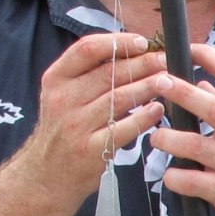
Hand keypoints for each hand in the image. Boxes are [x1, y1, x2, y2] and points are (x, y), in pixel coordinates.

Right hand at [14, 31, 171, 211]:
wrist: (46, 173)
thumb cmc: (64, 128)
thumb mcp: (63, 94)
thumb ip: (89, 73)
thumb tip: (130, 49)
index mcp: (56, 78)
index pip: (87, 48)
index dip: (118, 42)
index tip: (143, 42)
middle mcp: (63, 98)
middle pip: (109, 73)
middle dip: (142, 63)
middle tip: (165, 59)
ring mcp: (76, 125)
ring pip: (119, 98)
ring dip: (147, 86)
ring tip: (169, 80)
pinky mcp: (91, 149)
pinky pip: (123, 129)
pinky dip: (144, 117)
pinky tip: (159, 109)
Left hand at [152, 44, 214, 215]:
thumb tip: (205, 85)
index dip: (208, 57)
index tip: (188, 50)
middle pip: (211, 106)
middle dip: (180, 91)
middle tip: (158, 82)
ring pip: (194, 145)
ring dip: (169, 138)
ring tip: (157, 138)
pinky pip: (192, 182)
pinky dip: (174, 177)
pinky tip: (171, 175)